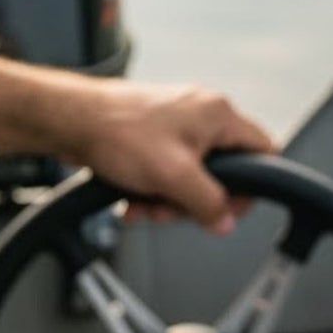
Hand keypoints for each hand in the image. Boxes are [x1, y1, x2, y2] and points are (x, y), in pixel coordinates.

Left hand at [56, 79, 275, 233]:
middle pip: (223, 173)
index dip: (253, 186)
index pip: (262, 150)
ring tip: (145, 203)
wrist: (70, 120)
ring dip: (169, 200)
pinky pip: (166, 172)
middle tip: (175, 208)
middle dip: (196, 200)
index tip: (230, 207)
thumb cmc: (117, 129)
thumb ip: (209, 203)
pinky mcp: (152, 136)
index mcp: (216, 113)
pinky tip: (132, 200)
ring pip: (191, 178)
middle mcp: (198, 114)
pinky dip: (152, 190)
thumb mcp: (175, 176)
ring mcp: (174, 125)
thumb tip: (224, 219)